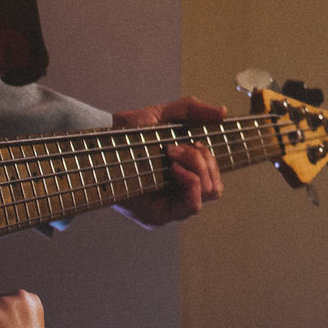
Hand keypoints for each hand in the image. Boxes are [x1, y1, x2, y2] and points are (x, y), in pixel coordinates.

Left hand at [110, 96, 226, 227]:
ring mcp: (168, 208)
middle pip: (216, 188)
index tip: (196, 142)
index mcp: (183, 178)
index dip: (212, 161)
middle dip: (204, 161)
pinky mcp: (157, 216)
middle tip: (177, 148)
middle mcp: (177, 196)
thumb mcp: (167, 115)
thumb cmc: (130, 132)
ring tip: (171, 155)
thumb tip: (223, 112)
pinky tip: (173, 168)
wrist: (104, 140)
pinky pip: (192, 206)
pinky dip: (191, 182)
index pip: (214, 181)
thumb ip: (194, 111)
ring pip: (208, 194)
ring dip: (197, 168)